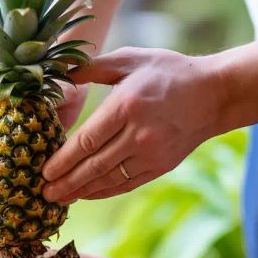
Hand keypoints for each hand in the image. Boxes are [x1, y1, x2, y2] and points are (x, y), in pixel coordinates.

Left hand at [42, 47, 224, 201]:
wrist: (214, 94)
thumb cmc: (167, 72)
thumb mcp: (130, 59)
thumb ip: (92, 67)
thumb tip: (60, 74)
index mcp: (126, 106)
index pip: (87, 140)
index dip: (63, 160)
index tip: (44, 170)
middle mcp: (139, 134)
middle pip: (93, 166)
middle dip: (65, 182)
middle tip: (43, 193)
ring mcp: (152, 154)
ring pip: (109, 179)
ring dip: (81, 191)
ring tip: (59, 199)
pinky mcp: (161, 166)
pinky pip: (126, 183)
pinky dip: (104, 191)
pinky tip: (86, 194)